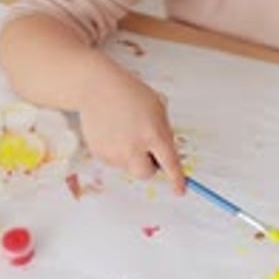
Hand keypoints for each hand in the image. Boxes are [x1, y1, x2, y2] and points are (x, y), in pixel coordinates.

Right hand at [77, 57, 184, 191]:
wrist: (98, 88)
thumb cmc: (130, 94)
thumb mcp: (158, 108)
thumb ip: (164, 133)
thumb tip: (166, 156)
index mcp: (153, 134)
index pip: (169, 164)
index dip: (176, 180)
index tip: (180, 190)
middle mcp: (134, 146)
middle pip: (146, 174)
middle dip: (149, 166)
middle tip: (147, 151)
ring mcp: (115, 151)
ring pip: (129, 166)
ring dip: (131, 155)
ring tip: (125, 131)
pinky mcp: (100, 153)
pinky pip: (114, 161)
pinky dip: (117, 151)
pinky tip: (114, 132)